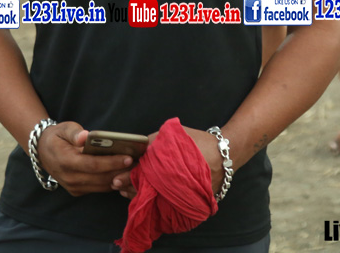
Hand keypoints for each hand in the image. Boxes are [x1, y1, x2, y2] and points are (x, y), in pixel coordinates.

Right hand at [38, 122, 134, 196]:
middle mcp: (69, 177)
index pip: (92, 165)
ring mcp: (73, 187)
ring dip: (119, 178)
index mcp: (65, 161)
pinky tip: (124, 173)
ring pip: (101, 186)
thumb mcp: (64, 128)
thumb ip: (74, 132)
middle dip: (120, 171)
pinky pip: (99, 188)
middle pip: (100, 178)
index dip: (111, 162)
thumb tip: (85, 136)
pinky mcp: (77, 191)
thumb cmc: (57, 137)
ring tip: (135, 168)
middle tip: (139, 163)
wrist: (43, 152)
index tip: (128, 157)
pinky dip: (112, 182)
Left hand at [110, 126, 224, 200]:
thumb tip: (135, 150)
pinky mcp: (188, 202)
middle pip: (146, 192)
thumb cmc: (196, 142)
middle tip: (117, 186)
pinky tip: (147, 196)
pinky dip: (156, 200)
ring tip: (126, 192)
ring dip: (140, 196)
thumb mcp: (171, 135)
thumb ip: (152, 143)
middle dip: (130, 189)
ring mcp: (181, 197)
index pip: (140, 176)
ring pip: (155, 201)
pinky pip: (168, 203)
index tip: (116, 179)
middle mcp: (173, 186)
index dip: (126, 178)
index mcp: (166, 169)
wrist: (224, 153)